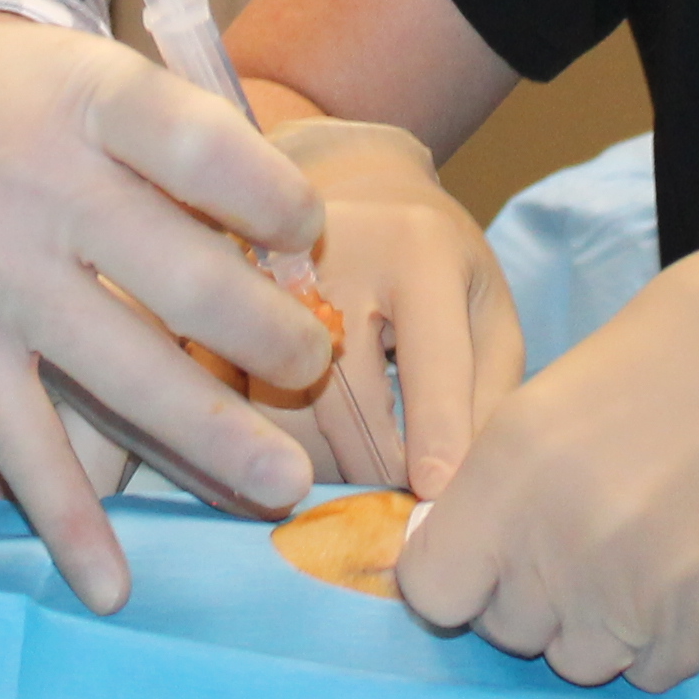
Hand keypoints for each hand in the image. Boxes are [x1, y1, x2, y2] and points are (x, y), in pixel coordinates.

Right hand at [0, 0, 334, 611]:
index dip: (269, 194)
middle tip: (316, 361)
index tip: (307, 228)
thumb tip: (279, 228)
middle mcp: (42, 184)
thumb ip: (173, 144)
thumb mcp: (70, 73)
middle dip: (266, 332)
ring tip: (285, 484)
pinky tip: (112, 583)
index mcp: (85, 97)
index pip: (199, 144)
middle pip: (183, 274)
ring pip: (123, 371)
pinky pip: (21, 442)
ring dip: (213, 434)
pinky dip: (66, 519)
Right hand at [263, 118, 521, 496]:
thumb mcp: (487, 310)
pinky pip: (230, 414)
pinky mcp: (209, 309)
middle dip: (374, 476)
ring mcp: (257, 285)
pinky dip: (265, 457)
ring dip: (320, 473)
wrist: (349, 186)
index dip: (438, 433)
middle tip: (400, 511)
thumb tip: (455, 493)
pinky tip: (293, 464)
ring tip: (353, 480)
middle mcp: (329, 258)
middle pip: (343, 403)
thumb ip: (489, 395)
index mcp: (417, 250)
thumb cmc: (434, 265)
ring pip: (278, 419)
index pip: (431, 358)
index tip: (437, 495)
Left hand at [395, 116, 698, 689]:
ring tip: (632, 550)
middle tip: (578, 533)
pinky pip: (651, 672)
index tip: (482, 554)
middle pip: (505, 631)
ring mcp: (640, 588)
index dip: (453, 574)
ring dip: (592, 623)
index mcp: (509, 471)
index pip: (432, 591)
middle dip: (528, 593)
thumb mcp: (539, 402)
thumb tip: (432, 567)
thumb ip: (484, 492)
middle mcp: (563, 540)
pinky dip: (658, 636)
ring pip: (577, 662)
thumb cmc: (659, 361)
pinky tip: (680, 568)